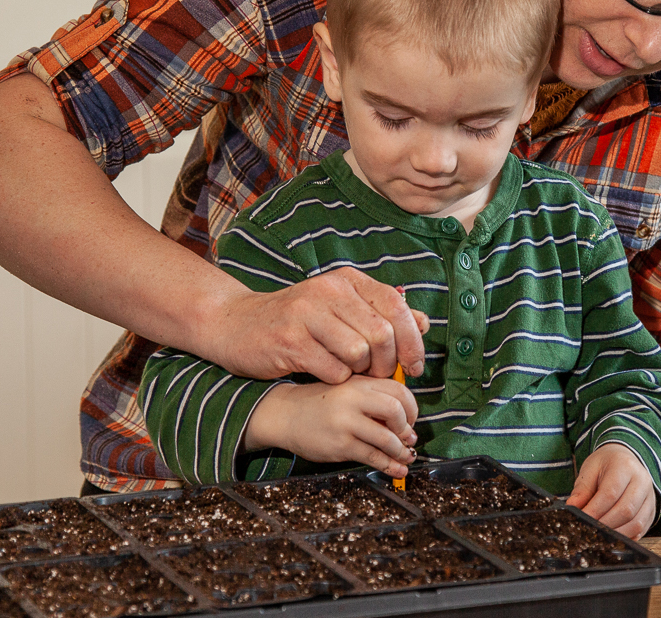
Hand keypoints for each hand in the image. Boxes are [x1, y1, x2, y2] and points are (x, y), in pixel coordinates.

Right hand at [212, 268, 428, 382]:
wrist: (236, 324)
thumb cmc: (296, 321)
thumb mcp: (339, 309)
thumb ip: (380, 313)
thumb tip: (424, 322)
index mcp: (346, 280)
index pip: (396, 306)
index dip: (413, 340)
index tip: (415, 366)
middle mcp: (328, 290)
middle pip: (381, 334)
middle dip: (387, 364)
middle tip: (377, 376)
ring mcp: (307, 313)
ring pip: (359, 353)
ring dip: (359, 372)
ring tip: (347, 372)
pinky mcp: (290, 340)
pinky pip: (332, 370)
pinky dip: (335, 379)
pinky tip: (323, 373)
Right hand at [245, 376, 419, 476]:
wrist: (285, 414)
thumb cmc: (320, 404)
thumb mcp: (347, 390)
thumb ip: (373, 397)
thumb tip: (406, 421)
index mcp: (359, 382)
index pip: (398, 390)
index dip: (412, 408)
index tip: (411, 420)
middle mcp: (353, 399)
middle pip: (396, 410)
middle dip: (407, 428)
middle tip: (408, 438)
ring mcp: (346, 422)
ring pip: (386, 438)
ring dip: (401, 451)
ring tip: (405, 456)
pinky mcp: (340, 445)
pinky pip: (372, 456)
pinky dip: (390, 465)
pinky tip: (397, 469)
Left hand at [566, 443, 656, 538]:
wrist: (626, 460)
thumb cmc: (606, 465)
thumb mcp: (590, 469)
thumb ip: (581, 490)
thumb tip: (572, 508)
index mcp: (625, 466)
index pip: (610, 493)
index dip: (595, 510)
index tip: (581, 520)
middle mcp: (642, 482)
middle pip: (626, 510)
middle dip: (605, 524)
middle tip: (588, 531)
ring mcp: (650, 498)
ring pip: (636, 523)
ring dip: (616, 534)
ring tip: (598, 536)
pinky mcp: (651, 512)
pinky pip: (641, 530)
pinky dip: (625, 537)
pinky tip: (611, 537)